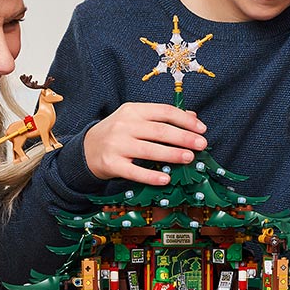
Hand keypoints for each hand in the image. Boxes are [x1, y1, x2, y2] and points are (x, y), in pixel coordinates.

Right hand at [82, 103, 206, 184]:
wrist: (86, 149)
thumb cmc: (119, 133)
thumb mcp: (136, 118)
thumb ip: (162, 117)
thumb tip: (193, 115)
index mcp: (133, 110)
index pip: (165, 111)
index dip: (186, 120)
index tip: (202, 129)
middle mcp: (124, 125)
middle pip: (160, 130)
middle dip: (184, 138)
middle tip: (202, 145)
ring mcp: (117, 144)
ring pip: (150, 150)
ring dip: (173, 154)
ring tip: (189, 158)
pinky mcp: (112, 164)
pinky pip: (135, 172)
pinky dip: (151, 176)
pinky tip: (166, 179)